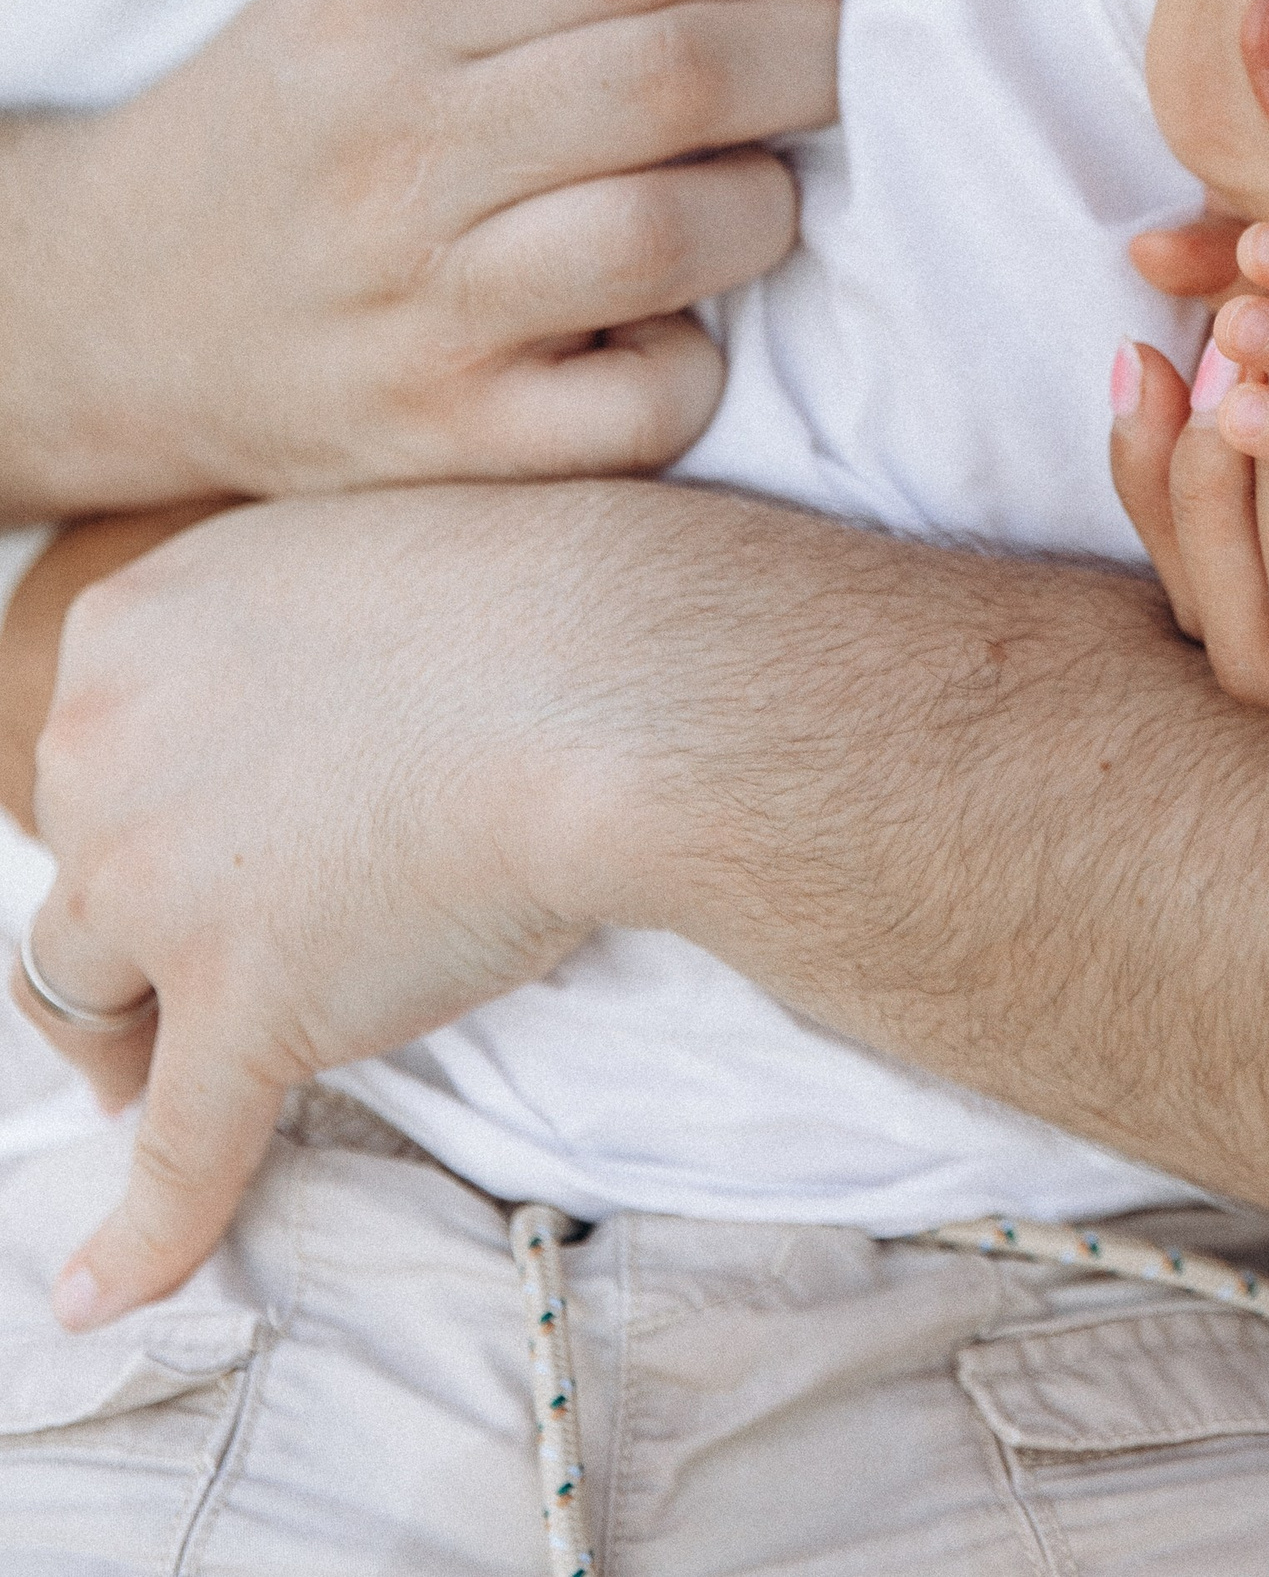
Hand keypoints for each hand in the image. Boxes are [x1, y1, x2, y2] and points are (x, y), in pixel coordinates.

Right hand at [0, 0, 841, 509]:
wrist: (114, 312)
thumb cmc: (299, 126)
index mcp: (378, 16)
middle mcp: (393, 159)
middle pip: (675, 79)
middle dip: (813, 58)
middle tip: (858, 61)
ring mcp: (420, 312)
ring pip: (672, 234)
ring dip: (769, 202)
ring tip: (765, 186)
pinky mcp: (450, 441)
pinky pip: (646, 403)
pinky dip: (700, 360)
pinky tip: (681, 320)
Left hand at [11, 485, 638, 1325]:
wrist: (617, 674)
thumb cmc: (538, 593)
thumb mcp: (363, 550)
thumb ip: (290, 632)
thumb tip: (313, 706)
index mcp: (131, 625)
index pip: (93, 743)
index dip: (141, 807)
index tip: (183, 843)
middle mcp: (108, 750)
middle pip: (78, 868)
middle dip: (128, 924)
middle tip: (185, 959)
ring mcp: (164, 889)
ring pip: (83, 993)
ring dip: (117, 1044)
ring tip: (152, 1081)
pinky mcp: (246, 1012)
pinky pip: (176, 1155)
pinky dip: (138, 1236)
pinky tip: (96, 1291)